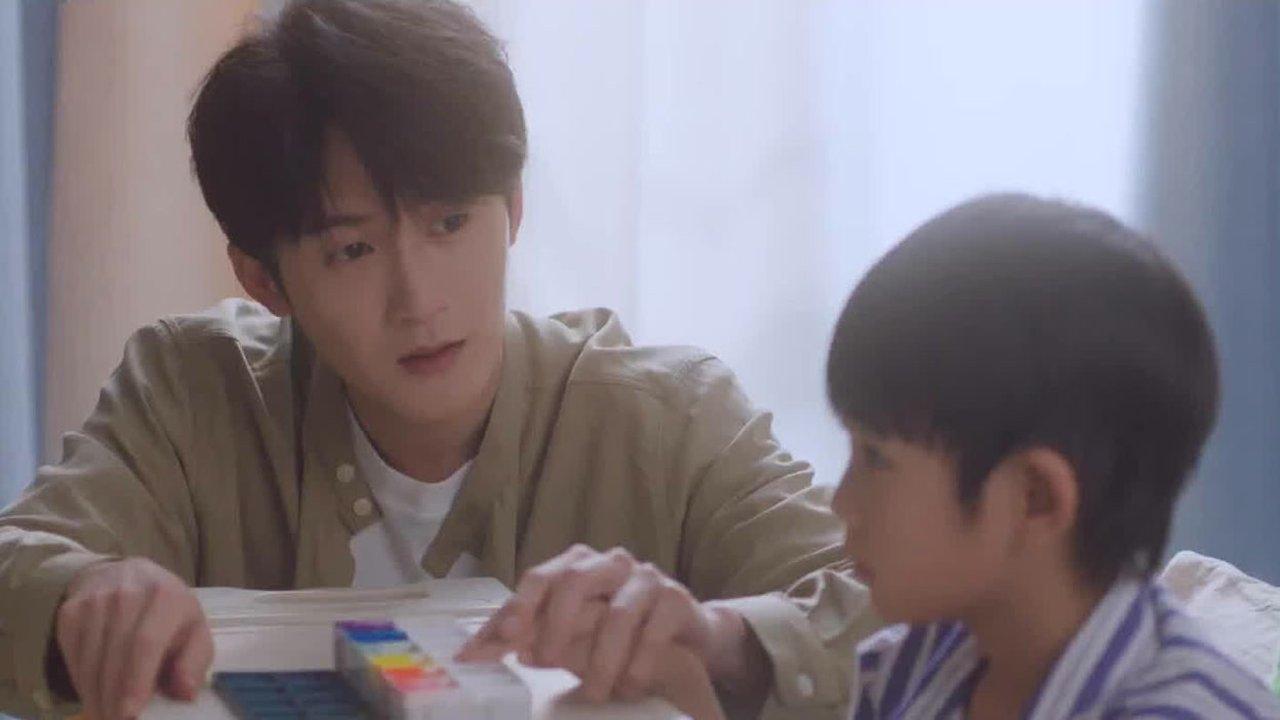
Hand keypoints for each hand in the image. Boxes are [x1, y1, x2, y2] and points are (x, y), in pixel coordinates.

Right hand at [54, 558, 212, 718]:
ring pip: (89, 660)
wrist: (126, 577)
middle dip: (113, 698)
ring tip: (105, 714)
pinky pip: (71, 656)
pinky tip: (94, 691)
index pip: (145, 643)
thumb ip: (194, 661)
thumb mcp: (193, 630)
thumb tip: (185, 691)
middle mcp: (127, 593)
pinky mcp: (70, 612)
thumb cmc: (167, 613)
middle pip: (114, 656)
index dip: (135, 681)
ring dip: (95, 694)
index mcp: (165, 597)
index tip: (129, 713)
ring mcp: (94, 601)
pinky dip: (81, 681)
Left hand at [456, 544, 750, 702]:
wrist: (684, 629)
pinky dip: (639, 662)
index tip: (498, 641)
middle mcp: (610, 562)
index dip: (516, 608)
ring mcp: (646, 578)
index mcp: (577, 565)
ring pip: (618, 613)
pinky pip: (655, 629)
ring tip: (595, 694)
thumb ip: (536, 632)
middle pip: (574, 582)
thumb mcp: (575, 629)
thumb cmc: (618, 629)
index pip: (539, 578)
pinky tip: (630, 686)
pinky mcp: (677, 599)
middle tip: (545, 664)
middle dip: (555, 626)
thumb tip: (490, 648)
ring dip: (602, 659)